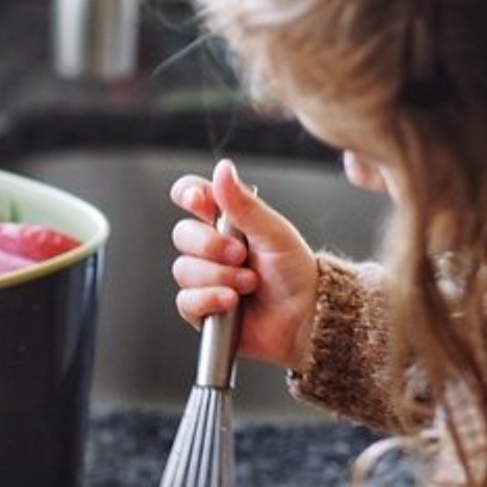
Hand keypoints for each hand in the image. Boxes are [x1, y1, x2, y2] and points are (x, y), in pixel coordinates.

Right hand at [170, 159, 319, 369]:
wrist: (304, 317)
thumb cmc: (295, 273)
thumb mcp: (274, 232)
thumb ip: (244, 203)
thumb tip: (222, 168)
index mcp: (227, 222)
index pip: (193, 197)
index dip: (188, 194)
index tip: (199, 200)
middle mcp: (211, 249)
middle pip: (182, 234)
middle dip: (211, 245)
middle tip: (241, 255)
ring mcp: (203, 279)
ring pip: (184, 269)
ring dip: (218, 276)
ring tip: (248, 284)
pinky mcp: (200, 309)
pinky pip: (186, 300)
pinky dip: (209, 299)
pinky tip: (231, 302)